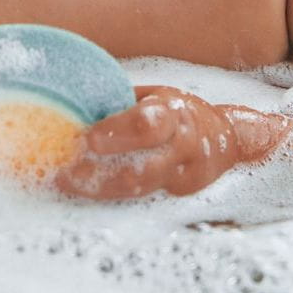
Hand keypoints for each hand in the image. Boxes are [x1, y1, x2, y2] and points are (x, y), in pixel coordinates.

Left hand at [55, 86, 292, 199]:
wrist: (227, 138)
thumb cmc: (177, 111)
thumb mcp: (156, 96)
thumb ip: (122, 102)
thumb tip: (74, 103)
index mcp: (174, 112)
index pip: (148, 124)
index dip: (118, 132)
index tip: (88, 137)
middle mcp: (182, 146)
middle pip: (142, 168)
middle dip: (100, 172)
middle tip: (66, 170)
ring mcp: (182, 175)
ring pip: (139, 189)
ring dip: (100, 188)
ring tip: (67, 182)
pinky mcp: (178, 194)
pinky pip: (141, 196)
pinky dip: (110, 194)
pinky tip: (86, 190)